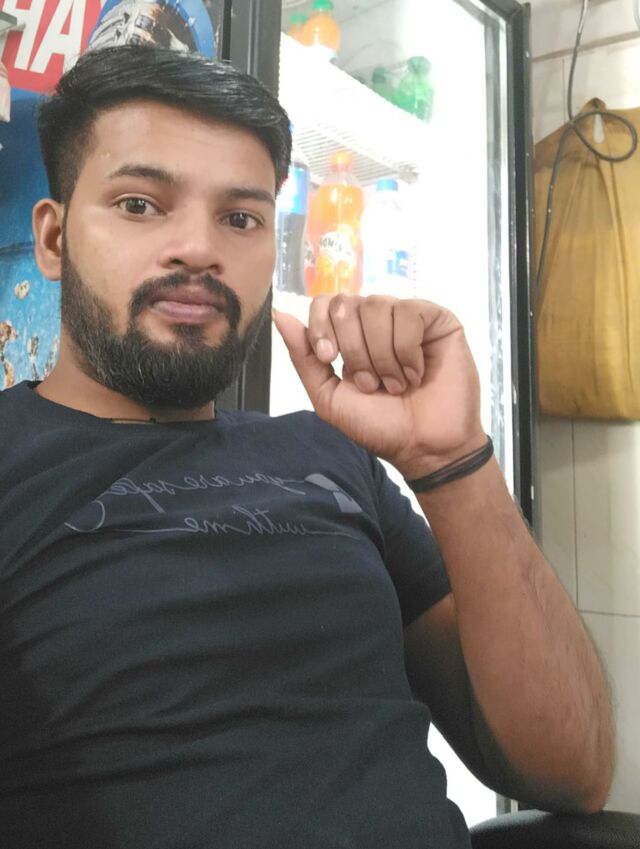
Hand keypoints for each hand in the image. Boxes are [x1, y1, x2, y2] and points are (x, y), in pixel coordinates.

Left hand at [272, 294, 485, 477]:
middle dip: (353, 349)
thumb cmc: (380, 426)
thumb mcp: (330, 397)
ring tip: (395, 384)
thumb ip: (304, 358)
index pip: (324, 303)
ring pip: (377, 305)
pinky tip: (416, 373)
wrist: (424, 447)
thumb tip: (279, 314)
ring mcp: (407, 318)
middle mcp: (377, 322)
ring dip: (381, 355)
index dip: (321, 327)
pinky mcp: (437, 320)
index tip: (331, 359)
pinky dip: (407, 349)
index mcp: (350, 336)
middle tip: (370, 383)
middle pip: (346, 304)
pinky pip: (409, 312)